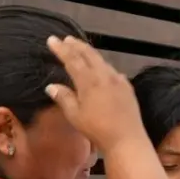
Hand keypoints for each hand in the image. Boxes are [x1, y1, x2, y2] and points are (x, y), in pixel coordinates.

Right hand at [44, 36, 145, 151]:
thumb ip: (64, 98)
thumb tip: (52, 86)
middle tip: (67, 39)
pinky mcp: (128, 88)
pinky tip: (104, 70)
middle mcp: (104, 76)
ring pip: (103, 61)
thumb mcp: (75, 116)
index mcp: (89, 81)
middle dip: (77, 46)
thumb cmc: (97, 129)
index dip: (62, 49)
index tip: (52, 40)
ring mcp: (118, 81)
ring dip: (91, 54)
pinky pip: (114, 72)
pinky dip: (105, 67)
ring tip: (83, 50)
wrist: (127, 139)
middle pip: (89, 55)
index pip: (72, 59)